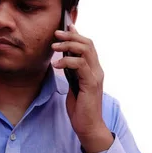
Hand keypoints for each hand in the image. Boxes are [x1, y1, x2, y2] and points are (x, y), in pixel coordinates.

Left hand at [51, 24, 113, 152]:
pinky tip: (56, 64)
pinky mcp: (91, 84)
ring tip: (54, 46)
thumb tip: (63, 60)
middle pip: (88, 44)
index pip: (88, 46)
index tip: (65, 27)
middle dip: (71, 35)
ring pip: (86, 51)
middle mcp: (97, 70)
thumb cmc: (80, 107)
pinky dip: (67, 62)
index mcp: (93, 69)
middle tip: (56, 33)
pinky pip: (80, 65)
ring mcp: (96, 76)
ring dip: (68, 45)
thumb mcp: (73, 85)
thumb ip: (72, 72)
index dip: (77, 34)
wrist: (88, 126)